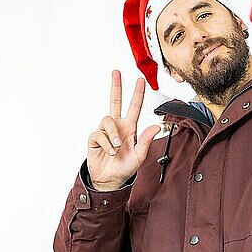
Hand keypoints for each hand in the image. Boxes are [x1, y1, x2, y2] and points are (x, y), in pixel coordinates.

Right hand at [87, 70, 160, 190]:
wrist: (110, 179)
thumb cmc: (125, 167)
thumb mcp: (140, 155)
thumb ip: (146, 140)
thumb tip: (156, 126)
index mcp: (130, 127)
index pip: (134, 107)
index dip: (137, 94)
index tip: (140, 80)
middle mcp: (117, 126)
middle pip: (115, 101)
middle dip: (116, 86)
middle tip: (116, 72)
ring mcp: (105, 131)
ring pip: (107, 120)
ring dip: (113, 134)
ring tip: (116, 148)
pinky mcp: (95, 138)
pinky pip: (99, 134)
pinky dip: (106, 144)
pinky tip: (109, 152)